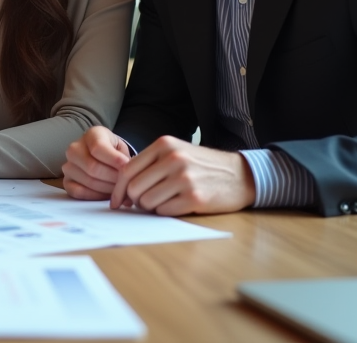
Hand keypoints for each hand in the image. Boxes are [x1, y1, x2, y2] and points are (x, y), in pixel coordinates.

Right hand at [62, 126, 131, 200]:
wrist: (102, 156)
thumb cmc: (114, 152)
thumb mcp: (121, 149)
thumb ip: (125, 160)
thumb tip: (129, 178)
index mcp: (91, 135)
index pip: (98, 148)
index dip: (114, 160)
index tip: (127, 168)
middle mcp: (75, 148)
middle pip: (93, 167)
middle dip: (113, 178)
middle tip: (126, 184)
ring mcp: (68, 165)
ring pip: (88, 181)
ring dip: (107, 189)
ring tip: (119, 190)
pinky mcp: (66, 181)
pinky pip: (78, 192)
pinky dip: (95, 196)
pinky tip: (106, 195)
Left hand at [110, 136, 256, 214]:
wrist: (239, 175)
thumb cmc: (202, 166)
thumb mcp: (176, 152)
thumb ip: (150, 164)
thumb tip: (123, 188)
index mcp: (164, 145)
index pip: (127, 169)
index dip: (118, 188)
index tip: (117, 201)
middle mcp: (173, 159)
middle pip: (134, 187)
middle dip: (134, 200)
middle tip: (143, 203)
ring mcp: (184, 178)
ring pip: (147, 201)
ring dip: (150, 207)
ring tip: (163, 201)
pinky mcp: (195, 198)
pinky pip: (164, 211)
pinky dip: (165, 212)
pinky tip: (176, 205)